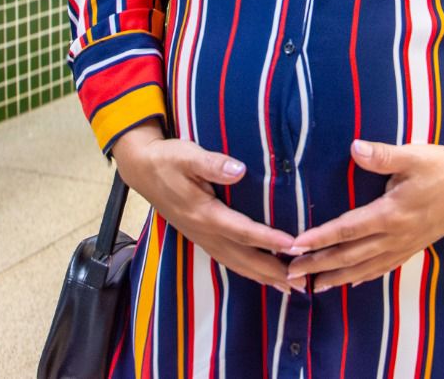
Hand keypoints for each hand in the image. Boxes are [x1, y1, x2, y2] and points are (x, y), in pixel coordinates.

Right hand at [111, 124, 296, 291]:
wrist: (142, 169)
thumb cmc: (167, 159)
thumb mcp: (187, 155)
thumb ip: (212, 164)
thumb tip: (239, 170)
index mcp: (204, 213)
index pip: (243, 230)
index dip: (269, 239)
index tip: (294, 246)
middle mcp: (204, 231)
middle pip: (243, 257)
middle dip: (273, 270)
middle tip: (302, 281)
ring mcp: (201, 237)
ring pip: (236, 264)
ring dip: (263, 277)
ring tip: (289, 288)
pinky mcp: (200, 236)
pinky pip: (228, 260)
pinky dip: (248, 271)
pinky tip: (261, 276)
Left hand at [286, 140, 443, 292]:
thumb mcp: (415, 155)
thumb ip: (383, 155)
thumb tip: (354, 148)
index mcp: (391, 214)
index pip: (346, 229)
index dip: (318, 238)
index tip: (294, 246)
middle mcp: (395, 236)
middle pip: (349, 255)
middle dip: (318, 265)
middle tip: (290, 274)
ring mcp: (405, 245)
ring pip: (365, 268)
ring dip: (337, 277)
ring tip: (313, 287)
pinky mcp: (414, 247)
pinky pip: (384, 268)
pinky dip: (365, 277)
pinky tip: (352, 283)